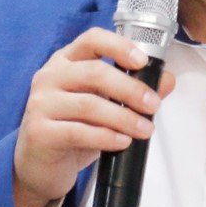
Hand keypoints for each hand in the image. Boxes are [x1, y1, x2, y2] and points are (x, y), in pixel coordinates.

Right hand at [11, 27, 176, 206]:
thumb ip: (132, 90)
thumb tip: (166, 80)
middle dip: (130, 88)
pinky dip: (106, 137)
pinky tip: (122, 142)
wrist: (40, 167)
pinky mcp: (39, 132)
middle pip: (95, 72)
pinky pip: (78, 132)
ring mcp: (41, 104)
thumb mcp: (104, 106)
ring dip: (123, 117)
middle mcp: (49, 77)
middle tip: (153, 104)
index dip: (119, 46)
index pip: (92, 40)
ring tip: (145, 129)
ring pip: (89, 104)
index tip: (142, 62)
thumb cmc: (72, 129)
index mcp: (66, 61)